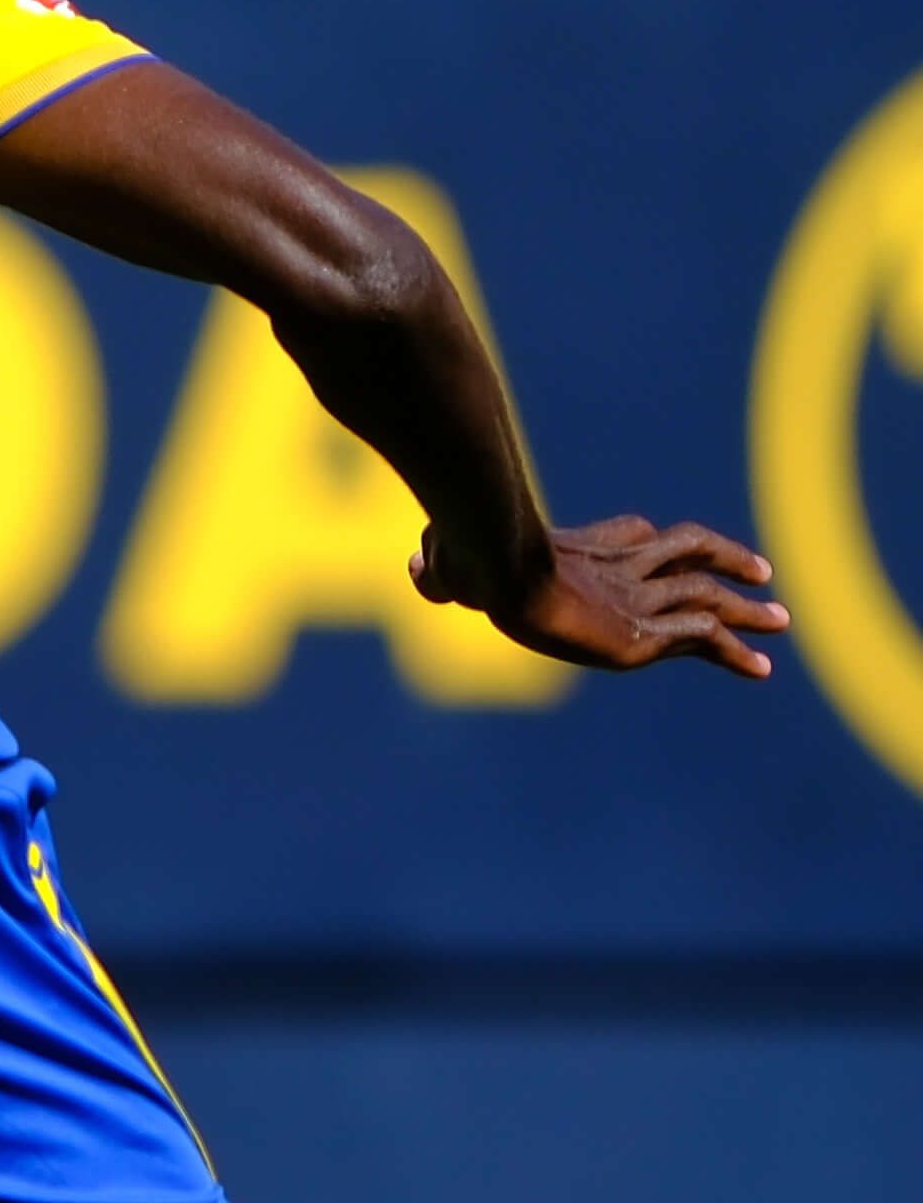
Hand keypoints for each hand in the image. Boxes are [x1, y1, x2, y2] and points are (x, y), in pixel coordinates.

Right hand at [419, 512, 786, 678]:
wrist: (498, 567)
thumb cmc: (467, 557)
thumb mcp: (446, 562)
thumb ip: (439, 571)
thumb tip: (422, 572)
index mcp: (578, 549)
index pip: (633, 535)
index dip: (652, 539)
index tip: (664, 539)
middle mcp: (618, 567)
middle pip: (687, 552)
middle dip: (725, 561)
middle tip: (762, 573)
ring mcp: (635, 597)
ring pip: (708, 594)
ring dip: (748, 608)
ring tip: (780, 621)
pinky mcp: (643, 631)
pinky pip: (704, 636)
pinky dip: (735, 649)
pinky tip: (761, 666)